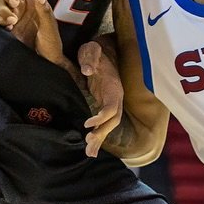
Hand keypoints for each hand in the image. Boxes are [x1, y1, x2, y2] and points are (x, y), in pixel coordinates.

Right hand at [0, 0, 62, 64]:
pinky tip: (8, 27)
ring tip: (12, 20)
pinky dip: (0, 18)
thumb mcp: (50, 27)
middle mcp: (23, 3)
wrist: (44, 61)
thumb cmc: (51, 43)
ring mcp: (14, 13)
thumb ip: (43, 10)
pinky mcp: (6, 25)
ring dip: (3, 7)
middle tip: (15, 3)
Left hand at [78, 39, 123, 158]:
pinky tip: (90, 148)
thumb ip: (90, 57)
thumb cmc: (95, 52)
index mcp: (114, 87)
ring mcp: (111, 103)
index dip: (102, 117)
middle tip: (88, 143)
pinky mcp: (104, 106)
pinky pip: (103, 124)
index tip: (87, 124)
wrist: (100, 53)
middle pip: (114, 121)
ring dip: (100, 139)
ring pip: (110, 126)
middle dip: (102, 133)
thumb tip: (87, 69)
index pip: (112, 107)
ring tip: (89, 152)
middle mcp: (116, 98)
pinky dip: (98, 137)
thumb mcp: (91, 50)